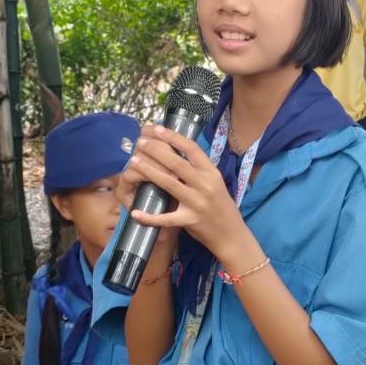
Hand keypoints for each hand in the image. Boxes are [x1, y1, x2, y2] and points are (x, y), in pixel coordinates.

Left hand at [123, 123, 248, 259]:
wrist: (231, 234)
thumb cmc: (221, 206)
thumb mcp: (215, 183)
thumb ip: (199, 170)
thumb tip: (178, 152)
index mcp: (212, 173)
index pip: (192, 149)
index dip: (174, 137)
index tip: (158, 129)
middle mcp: (205, 185)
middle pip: (177, 163)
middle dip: (156, 150)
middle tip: (141, 142)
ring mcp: (197, 203)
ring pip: (168, 183)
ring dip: (149, 171)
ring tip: (134, 161)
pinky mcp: (190, 221)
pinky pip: (165, 218)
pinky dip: (149, 217)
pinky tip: (135, 213)